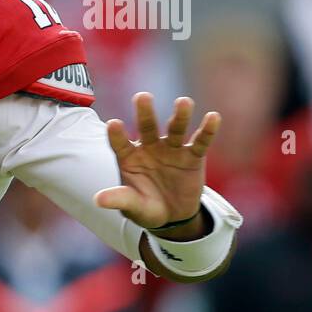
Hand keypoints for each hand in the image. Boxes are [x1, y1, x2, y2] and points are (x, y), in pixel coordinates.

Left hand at [94, 93, 218, 231]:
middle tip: (142, 96)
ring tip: (183, 102)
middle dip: (145, 112)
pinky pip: (200, 142)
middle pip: (147, 127)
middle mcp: (149, 148)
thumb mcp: (132, 206)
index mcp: (129, 157)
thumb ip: (119, 199)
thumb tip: (98, 200)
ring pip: (175, 129)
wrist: (173, 215)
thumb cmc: (146, 207)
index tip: (113, 124)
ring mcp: (171, 150)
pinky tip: (213, 117)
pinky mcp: (192, 157)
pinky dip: (207, 130)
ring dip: (179, 116)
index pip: (120, 143)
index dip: (117, 134)